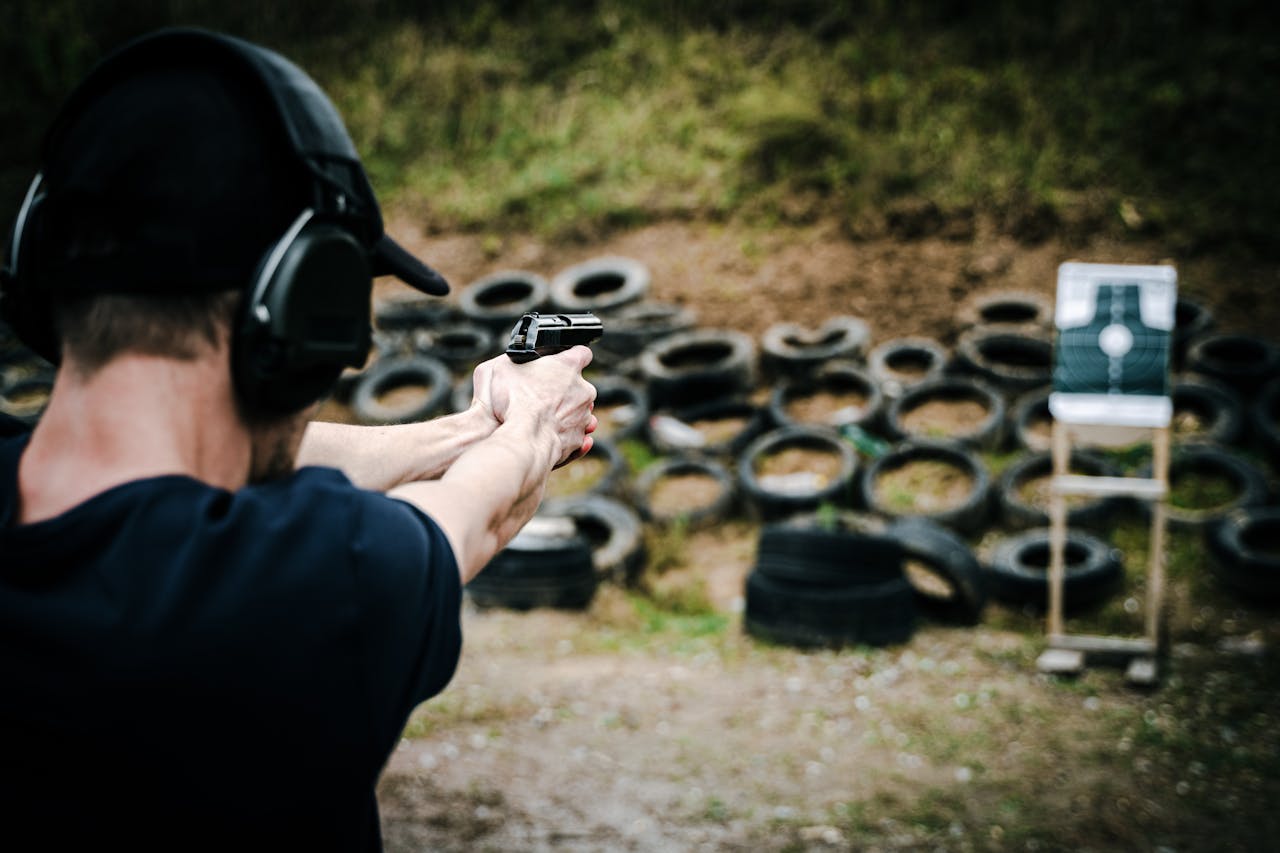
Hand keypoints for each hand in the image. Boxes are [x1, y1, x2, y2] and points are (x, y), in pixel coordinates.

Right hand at [470, 346, 597, 467]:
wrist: (522, 439)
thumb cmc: (512, 401)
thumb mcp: (499, 367)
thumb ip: (512, 361)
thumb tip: (512, 363)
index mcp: (569, 366)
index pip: (581, 353)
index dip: (570, 356)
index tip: (561, 362)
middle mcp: (583, 390)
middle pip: (579, 385)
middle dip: (563, 389)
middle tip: (540, 394)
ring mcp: (583, 416)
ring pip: (579, 411)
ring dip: (564, 413)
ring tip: (541, 417)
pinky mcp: (578, 438)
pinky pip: (576, 433)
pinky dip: (564, 434)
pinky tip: (547, 433)